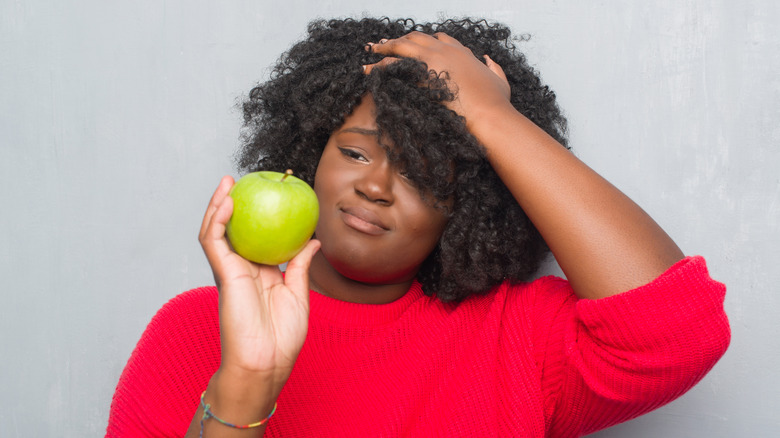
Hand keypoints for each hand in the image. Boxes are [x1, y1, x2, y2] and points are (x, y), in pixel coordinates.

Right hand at [198, 176, 320, 392]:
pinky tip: (228, 202)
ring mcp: (230, 270)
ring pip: (217, 230)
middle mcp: (242, 269)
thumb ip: (301, 265)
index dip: (260, 217)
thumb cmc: (282, 337)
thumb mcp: (298, 294)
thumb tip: (313, 240)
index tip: (271, 195)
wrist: (266, 362)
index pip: (256, 237)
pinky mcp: (223, 274)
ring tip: (228, 182)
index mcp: (260, 273)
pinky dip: (217, 220)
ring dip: (219, 205)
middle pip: (233, 229)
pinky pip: (214, 241)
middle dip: (233, 204)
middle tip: (243, 180)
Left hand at [363, 32, 513, 127]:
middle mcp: (446, 51)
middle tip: (386, 43)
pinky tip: (368, 68)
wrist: (489, 115)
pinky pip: (393, 64)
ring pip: (402, 45)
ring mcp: (433, 59)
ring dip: (385, 46)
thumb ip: (494, 68)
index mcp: (462, 52)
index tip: (415, 43)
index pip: (440, 38)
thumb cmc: (496, 104)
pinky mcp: (422, 73)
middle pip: (417, 37)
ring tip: (371, 49)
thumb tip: (488, 60)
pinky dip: (379, 64)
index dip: (426, 40)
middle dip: (401, 40)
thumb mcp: (500, 81)